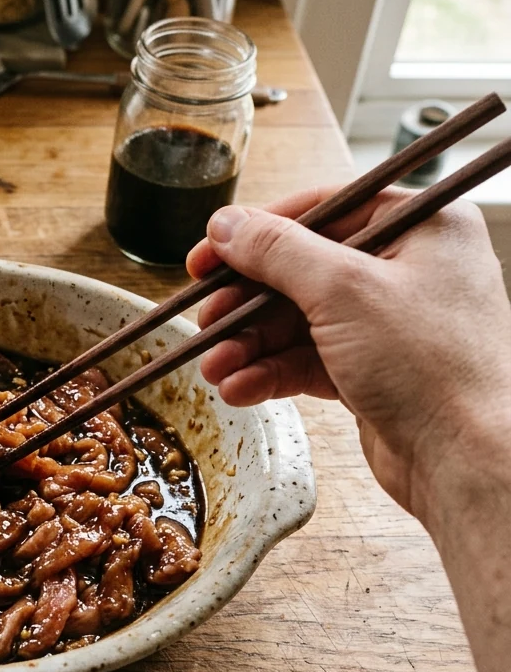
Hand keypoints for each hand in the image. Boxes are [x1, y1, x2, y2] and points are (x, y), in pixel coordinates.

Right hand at [187, 186, 510, 517]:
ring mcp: (389, 324)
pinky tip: (240, 389)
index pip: (321, 210)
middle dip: (244, 304)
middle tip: (204, 320)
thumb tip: (226, 224)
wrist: (467, 461)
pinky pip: (307, 360)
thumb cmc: (431, 366)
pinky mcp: (373, 372)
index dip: (256, 234)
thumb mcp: (342, 290)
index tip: (206, 256)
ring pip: (297, 321)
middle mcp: (408, 268)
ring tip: (214, 368)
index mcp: (421, 225)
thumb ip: (277, 251)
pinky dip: (270, 373)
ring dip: (249, 346)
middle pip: (300, 271)